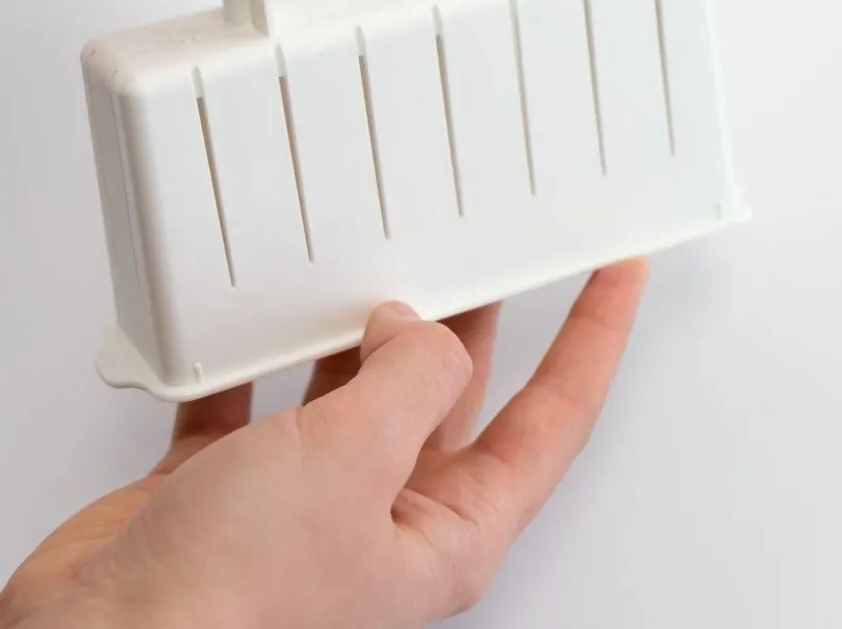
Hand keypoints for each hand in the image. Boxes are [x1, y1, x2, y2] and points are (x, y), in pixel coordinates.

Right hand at [0, 259, 647, 628]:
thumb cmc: (225, 609)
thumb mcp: (352, 466)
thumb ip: (405, 382)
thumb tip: (420, 327)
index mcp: (441, 530)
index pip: (552, 421)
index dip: (592, 340)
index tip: (616, 275)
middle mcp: (378, 514)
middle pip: (449, 392)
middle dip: (472, 316)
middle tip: (490, 248)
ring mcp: (301, 498)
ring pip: (353, 388)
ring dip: (360, 328)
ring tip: (378, 262)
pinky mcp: (226, 483)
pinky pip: (252, 397)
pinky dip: (251, 355)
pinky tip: (249, 319)